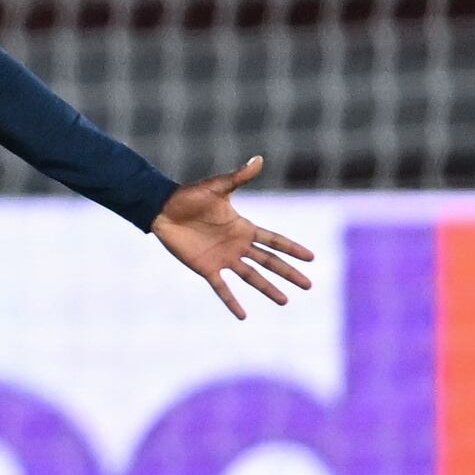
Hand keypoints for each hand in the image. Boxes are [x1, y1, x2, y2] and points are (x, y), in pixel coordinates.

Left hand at [148, 155, 316, 315]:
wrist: (162, 209)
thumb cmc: (189, 196)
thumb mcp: (217, 187)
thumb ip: (239, 177)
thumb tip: (259, 158)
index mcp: (243, 227)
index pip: (273, 240)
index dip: (292, 248)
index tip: (311, 257)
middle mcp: (237, 245)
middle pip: (269, 262)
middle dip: (288, 273)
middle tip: (308, 285)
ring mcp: (223, 258)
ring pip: (251, 277)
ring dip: (268, 289)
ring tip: (285, 301)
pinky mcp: (206, 268)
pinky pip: (222, 288)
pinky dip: (231, 301)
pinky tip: (243, 315)